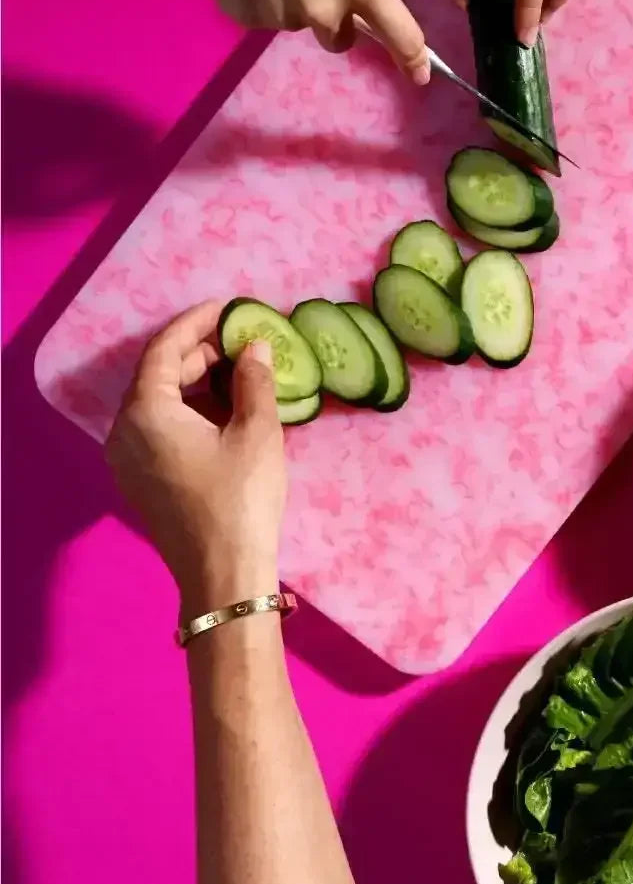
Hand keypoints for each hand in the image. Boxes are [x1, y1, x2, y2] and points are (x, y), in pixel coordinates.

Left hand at [106, 301, 286, 619]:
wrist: (224, 575)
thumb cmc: (241, 499)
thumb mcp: (257, 432)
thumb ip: (254, 380)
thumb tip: (253, 347)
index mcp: (145, 411)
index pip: (164, 348)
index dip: (197, 322)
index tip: (228, 307)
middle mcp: (124, 431)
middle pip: (157, 374)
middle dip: (199, 353)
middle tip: (242, 341)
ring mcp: (128, 459)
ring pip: (159, 403)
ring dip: (196, 382)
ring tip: (241, 373)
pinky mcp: (141, 480)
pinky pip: (159, 428)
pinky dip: (189, 410)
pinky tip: (226, 410)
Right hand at [166, 0, 429, 81]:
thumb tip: (362, 0)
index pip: (400, 33)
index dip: (412, 58)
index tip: (419, 75)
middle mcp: (328, 11)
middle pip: (341, 39)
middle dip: (333, 20)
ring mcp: (286, 20)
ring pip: (298, 23)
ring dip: (291, 2)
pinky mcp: (250, 21)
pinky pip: (264, 17)